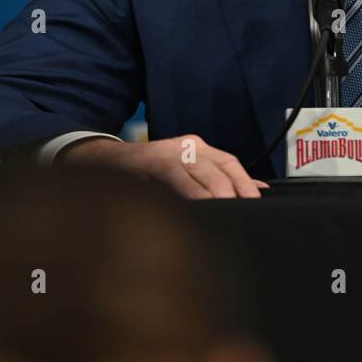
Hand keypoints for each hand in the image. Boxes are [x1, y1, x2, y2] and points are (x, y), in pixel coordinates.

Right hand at [55, 135, 270, 199]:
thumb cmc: (147, 173)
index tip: (258, 203)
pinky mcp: (152, 164)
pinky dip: (191, 195)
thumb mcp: (183, 170)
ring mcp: (170, 153)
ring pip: (203, 173)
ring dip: (217, 196)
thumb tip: (256, 190)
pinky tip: (199, 210)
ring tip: (228, 214)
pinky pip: (178, 179)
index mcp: (198, 147)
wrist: (103, 162)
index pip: (230, 163)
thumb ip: (215, 180)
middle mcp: (187, 146)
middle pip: (221, 169)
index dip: (246, 183)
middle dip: (235, 193)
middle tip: (244, 215)